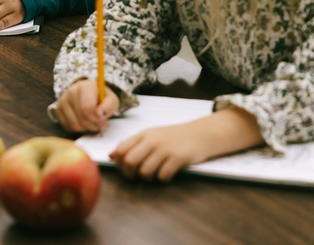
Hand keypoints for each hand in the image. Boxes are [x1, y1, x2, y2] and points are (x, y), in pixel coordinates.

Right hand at [54, 79, 119, 132]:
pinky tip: (84, 122)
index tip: (104, 119)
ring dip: (87, 128)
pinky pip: (68, 127)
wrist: (90, 96)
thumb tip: (99, 115)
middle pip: (82, 118)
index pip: (87, 108)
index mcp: (86, 86)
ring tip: (93, 122)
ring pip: (74, 125)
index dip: (97, 118)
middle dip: (94, 125)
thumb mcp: (111, 100)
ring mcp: (63, 100)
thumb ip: (109, 106)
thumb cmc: (101, 99)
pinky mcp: (58, 109)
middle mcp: (72, 90)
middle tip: (101, 124)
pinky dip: (78, 129)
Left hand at [110, 108, 262, 181]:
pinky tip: (168, 174)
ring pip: (145, 171)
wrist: (202, 133)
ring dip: (148, 178)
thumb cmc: (175, 137)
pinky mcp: (178, 157)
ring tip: (155, 175)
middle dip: (130, 174)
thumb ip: (133, 144)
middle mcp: (152, 140)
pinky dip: (163, 179)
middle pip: (129, 161)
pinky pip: (163, 176)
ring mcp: (165, 148)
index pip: (121, 149)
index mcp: (144, 134)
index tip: (125, 168)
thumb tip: (112, 156)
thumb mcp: (152, 135)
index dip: (119, 163)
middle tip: (137, 177)